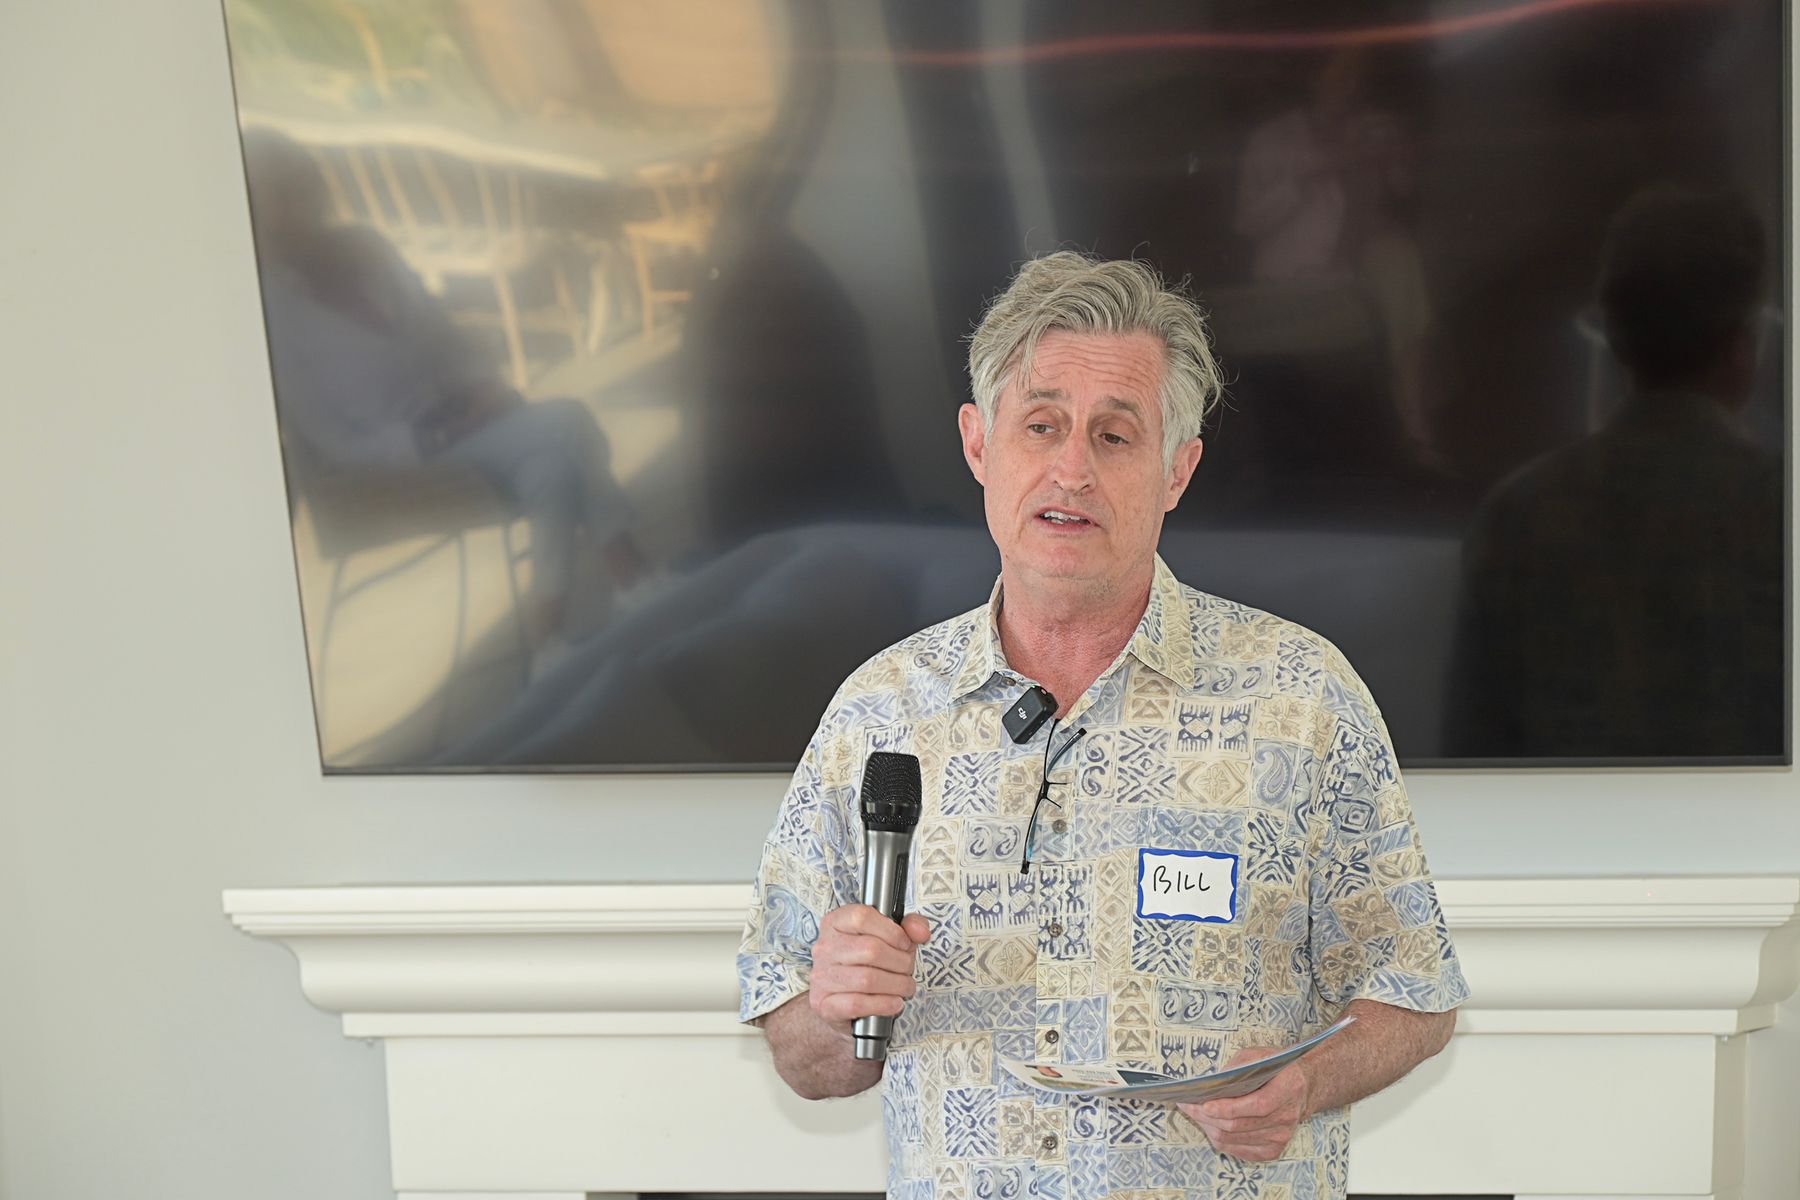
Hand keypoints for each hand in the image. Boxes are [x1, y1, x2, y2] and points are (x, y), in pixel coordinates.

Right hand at [808, 905, 930, 1025]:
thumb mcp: (888, 939)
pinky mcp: (825, 1004)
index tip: (904, 944)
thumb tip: (921, 931)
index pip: (862, 917)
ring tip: (905, 987)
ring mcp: (822, 977)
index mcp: (835, 923)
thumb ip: (908, 927)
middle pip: (870, 950)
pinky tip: (894, 1003)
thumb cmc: (865, 965)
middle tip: (908, 970)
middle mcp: (825, 948)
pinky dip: (884, 1004)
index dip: (891, 931)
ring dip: (897, 986)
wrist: (840, 1002)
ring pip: (867, 979)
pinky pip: (858, 1004)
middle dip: (900, 962)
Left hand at [1177, 1048, 1308, 1161]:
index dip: (1227, 1108)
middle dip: (1207, 1117)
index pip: (1256, 1105)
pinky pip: (1239, 1150)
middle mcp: (1286, 1117)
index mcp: (1287, 1089)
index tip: (1203, 1104)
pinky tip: (1211, 1125)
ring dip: (1210, 1127)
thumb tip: (1211, 1083)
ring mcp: (1281, 1136)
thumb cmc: (1276, 1068)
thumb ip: (1237, 1066)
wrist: (1303, 1088)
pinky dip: (1221, 1139)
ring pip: (1234, 1140)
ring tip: (1195, 1114)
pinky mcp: (1273, 1149)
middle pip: (1239, 1125)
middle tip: (1187, 1106)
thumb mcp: (1258, 1055)